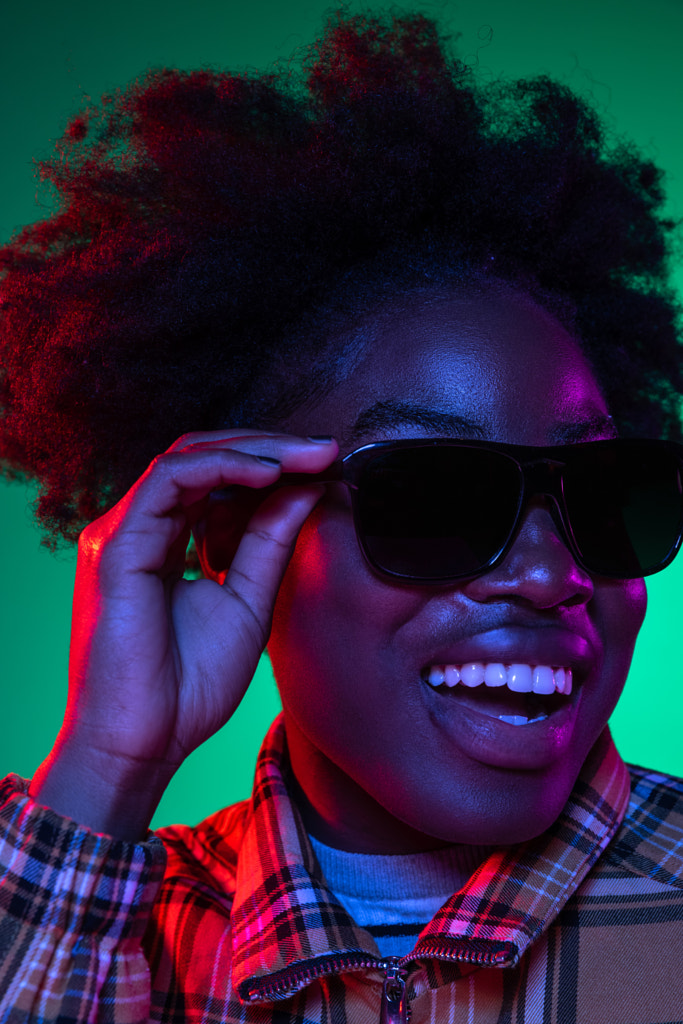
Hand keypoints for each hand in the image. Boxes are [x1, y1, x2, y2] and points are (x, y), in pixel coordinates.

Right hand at [29, 430, 337, 836]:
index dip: (272, 463)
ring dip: (253, 450)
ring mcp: (123, 533)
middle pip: (203, 456)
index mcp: (163, 541)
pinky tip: (269, 474)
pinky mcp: (116, 546)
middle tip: (326, 450)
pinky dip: (222, 468)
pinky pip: (169, 481)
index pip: (215, 478)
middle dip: (269, 447)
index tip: (327, 464)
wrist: (145, 746)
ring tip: (306, 457)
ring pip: (187, 457)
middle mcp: (139, 528)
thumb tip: (307, 489)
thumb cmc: (188, 688)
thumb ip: (270, 543)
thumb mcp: (249, 602)